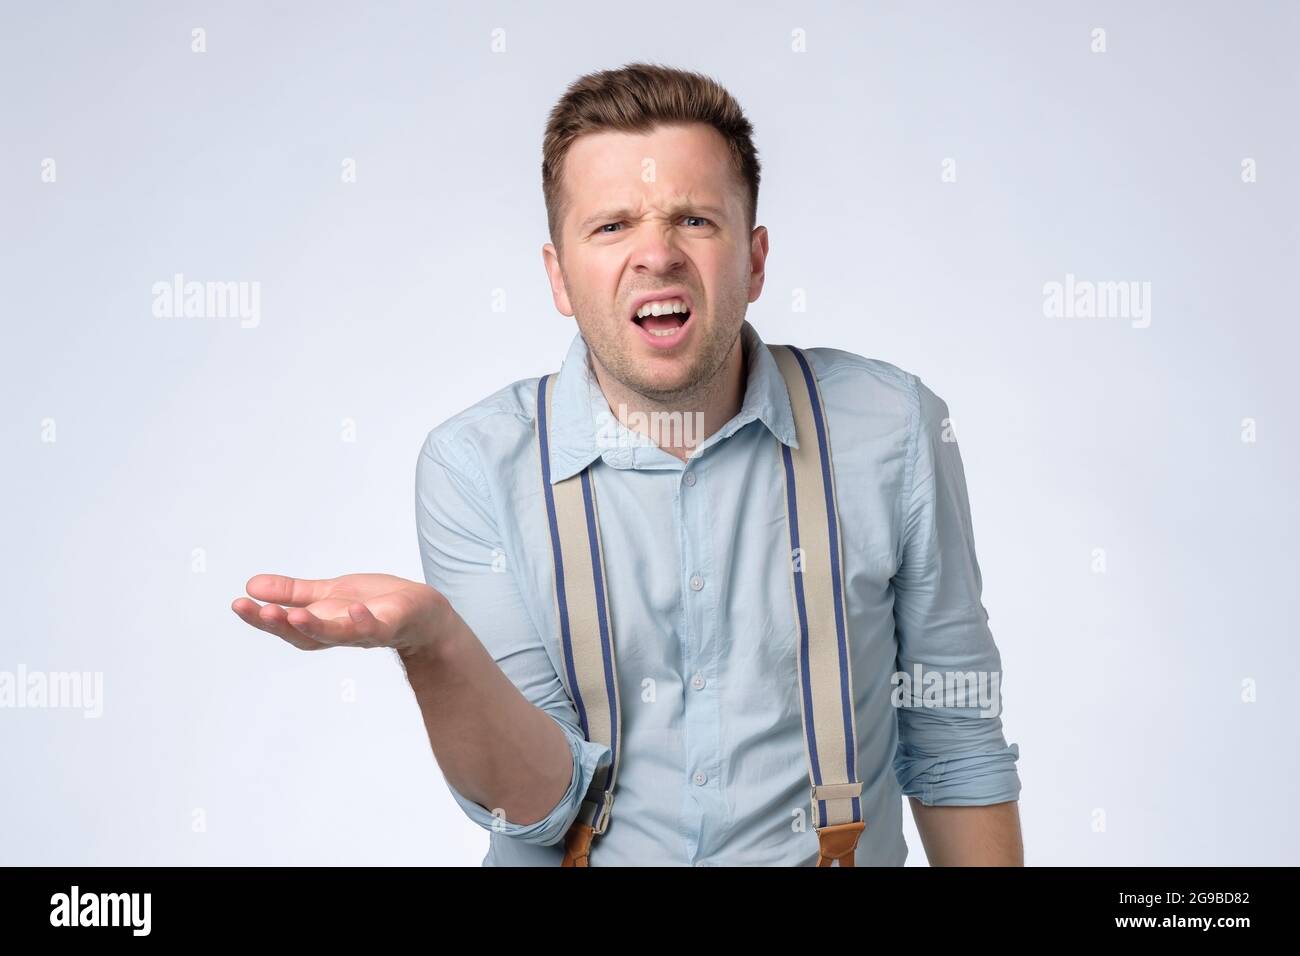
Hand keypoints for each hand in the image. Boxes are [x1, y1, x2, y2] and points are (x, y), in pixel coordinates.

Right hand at [231, 573, 447, 656]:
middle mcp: (340, 633)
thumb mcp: (329, 594)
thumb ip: (293, 593)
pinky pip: (377, 628)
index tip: (238, 603)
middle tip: (256, 610)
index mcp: (322, 624)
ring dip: (314, 627)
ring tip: (293, 615)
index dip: (262, 619)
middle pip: (304, 636)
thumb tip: (251, 586)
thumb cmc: (376, 604)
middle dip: (278, 625)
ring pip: (336, 635)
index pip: (287, 625)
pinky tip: (353, 609)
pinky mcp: (392, 624)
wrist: (423, 614)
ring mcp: (366, 631)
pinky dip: (364, 621)